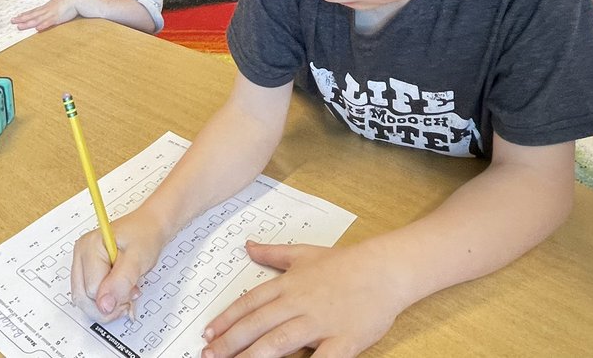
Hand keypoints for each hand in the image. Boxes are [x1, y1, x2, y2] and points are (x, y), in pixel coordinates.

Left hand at [12, 0, 87, 30]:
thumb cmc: (68, 1)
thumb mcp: (57, 4)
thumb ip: (52, 8)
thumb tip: (48, 11)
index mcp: (46, 7)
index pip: (33, 11)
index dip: (24, 14)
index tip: (17, 17)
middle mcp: (46, 10)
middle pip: (32, 15)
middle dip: (21, 19)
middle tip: (12, 21)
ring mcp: (51, 14)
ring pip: (37, 19)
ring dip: (28, 23)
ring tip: (20, 26)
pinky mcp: (58, 18)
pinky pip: (49, 22)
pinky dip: (43, 25)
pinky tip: (37, 29)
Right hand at [71, 209, 166, 322]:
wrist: (149, 226)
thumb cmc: (144, 236)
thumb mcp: (137, 259)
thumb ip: (120, 283)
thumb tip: (104, 306)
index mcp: (90, 247)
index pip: (92, 290)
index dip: (113, 299)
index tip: (132, 293)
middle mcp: (81, 253)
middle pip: (82, 297)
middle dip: (107, 307)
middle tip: (129, 299)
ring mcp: (82, 261)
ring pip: (84, 299)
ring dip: (107, 305)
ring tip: (126, 292)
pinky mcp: (87, 269)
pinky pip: (89, 294)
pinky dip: (105, 299)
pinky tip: (120, 291)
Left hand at [200, 240, 401, 357]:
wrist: (385, 269)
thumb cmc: (345, 262)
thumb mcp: (304, 253)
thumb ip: (273, 253)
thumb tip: (247, 246)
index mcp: (289, 284)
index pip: (250, 303)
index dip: (226, 319)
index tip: (207, 333)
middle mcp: (299, 303)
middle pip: (257, 324)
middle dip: (230, 342)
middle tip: (208, 354)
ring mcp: (320, 322)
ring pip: (279, 341)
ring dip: (253, 356)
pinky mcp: (343, 340)